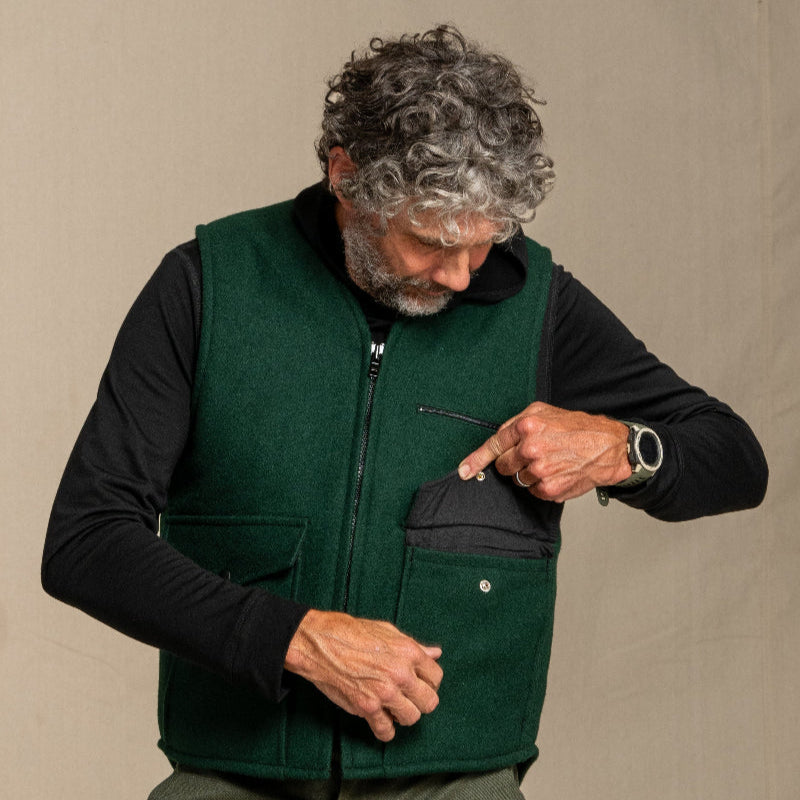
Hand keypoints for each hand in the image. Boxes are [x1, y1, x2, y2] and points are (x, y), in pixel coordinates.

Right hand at [284, 609, 441, 741]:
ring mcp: (384, 692)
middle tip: (409, 697)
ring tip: (394, 706)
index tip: (421, 682)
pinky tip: (381, 720)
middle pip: (429, 701)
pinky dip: (385, 730)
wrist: (320, 642)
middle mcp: (401, 673)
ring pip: (412, 718)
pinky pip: (386, 731)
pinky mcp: (366, 707)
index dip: (429, 680)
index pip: (436, 676)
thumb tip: (434, 653)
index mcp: (408, 652)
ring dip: (404, 714)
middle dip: (421, 700)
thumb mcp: (387, 630)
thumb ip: (413, 645)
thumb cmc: (351, 632)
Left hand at [457, 401, 630, 501]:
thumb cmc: (577, 427)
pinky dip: (542, 485)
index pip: (494, 445)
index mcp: (527, 426)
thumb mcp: (544, 412)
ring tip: (551, 461)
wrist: (608, 446)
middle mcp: (531, 448)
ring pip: (518, 479)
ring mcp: (540, 470)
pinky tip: (557, 472)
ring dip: (529, 474)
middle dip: (512, 462)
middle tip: (533, 454)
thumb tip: (497, 440)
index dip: (476, 460)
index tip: (464, 471)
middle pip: (503, 465)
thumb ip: (517, 424)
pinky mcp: (549, 489)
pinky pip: (533, 491)